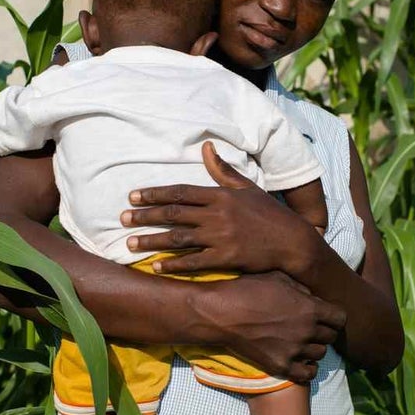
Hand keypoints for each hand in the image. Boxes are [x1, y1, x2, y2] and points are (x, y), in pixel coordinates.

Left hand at [121, 142, 318, 275]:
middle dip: (144, 216)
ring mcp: (221, 237)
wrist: (292, 241)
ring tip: (129, 244)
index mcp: (220, 195)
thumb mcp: (246, 187)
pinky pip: (194, 262)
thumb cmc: (268, 213)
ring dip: (151, 241)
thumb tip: (205, 147)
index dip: (154, 194)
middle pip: (173, 214)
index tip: (133, 196)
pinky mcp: (226, 258)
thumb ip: (222, 170)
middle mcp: (217, 215)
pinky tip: (156, 266)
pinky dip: (173, 264)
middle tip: (121, 218)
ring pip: (178, 238)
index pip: (180, 192)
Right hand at [194, 272, 344, 382]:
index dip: (334, 316)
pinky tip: (300, 360)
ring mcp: (294, 350)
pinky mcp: (281, 365)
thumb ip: (302, 289)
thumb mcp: (278, 279)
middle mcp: (306, 330)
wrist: (221, 313)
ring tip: (302, 342)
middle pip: (331, 337)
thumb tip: (314, 297)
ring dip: (314, 348)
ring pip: (320, 354)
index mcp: (310, 308)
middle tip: (311, 328)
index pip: (340, 318)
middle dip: (324, 331)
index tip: (325, 316)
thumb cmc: (247, 290)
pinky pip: (307, 374)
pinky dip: (307, 368)